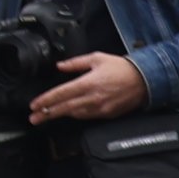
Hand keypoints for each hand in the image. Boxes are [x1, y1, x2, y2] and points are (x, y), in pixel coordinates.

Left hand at [26, 45, 151, 122]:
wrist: (145, 81)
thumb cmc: (122, 68)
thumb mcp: (97, 58)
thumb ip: (76, 63)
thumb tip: (60, 66)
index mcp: (88, 83)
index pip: (61, 93)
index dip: (46, 100)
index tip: (34, 105)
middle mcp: (92, 98)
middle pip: (64, 108)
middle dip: (47, 114)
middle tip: (33, 119)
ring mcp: (100, 108)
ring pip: (74, 114)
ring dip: (60, 114)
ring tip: (47, 116)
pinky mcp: (106, 114)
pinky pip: (86, 116)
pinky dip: (75, 114)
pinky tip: (68, 112)